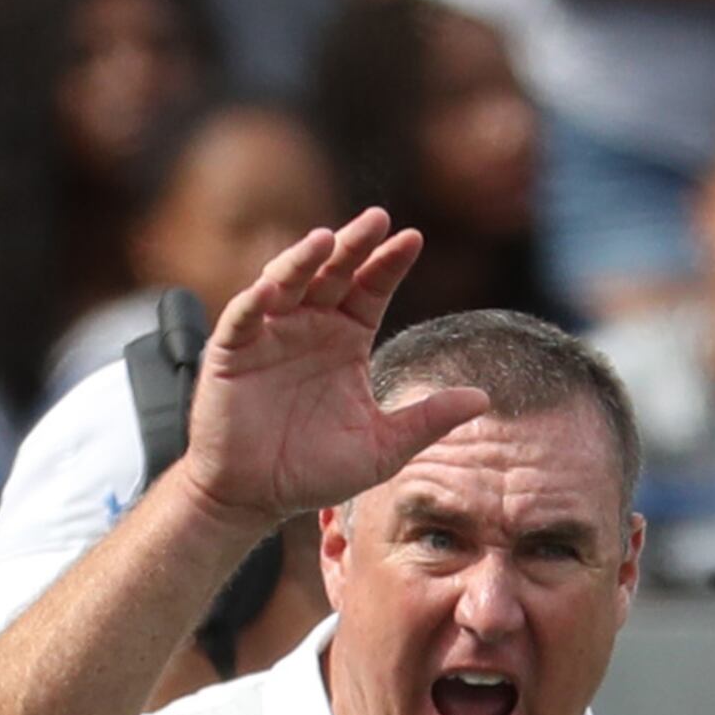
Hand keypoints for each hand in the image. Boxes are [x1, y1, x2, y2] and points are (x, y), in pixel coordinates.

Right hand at [180, 207, 486, 531]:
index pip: (372, 288)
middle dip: (354, 245)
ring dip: (302, 259)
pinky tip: (270, 288)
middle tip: (376, 219)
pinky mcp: (231, 351)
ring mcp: (269, 334)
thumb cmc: (314, 471)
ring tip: (325, 240)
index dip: (390, 263)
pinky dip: (254, 301)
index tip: (413, 238)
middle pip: (334, 272)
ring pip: (286, 282)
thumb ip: (428, 420)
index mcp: (347, 339)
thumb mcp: (382, 447)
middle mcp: (310, 326)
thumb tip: (483, 399)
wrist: (254, 496)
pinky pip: (242, 317)